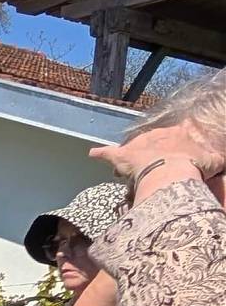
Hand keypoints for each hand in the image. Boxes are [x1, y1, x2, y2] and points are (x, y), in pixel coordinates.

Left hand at [90, 123, 220, 182]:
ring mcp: (140, 142)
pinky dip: (101, 153)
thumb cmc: (195, 167)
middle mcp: (159, 133)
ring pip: (134, 147)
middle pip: (155, 141)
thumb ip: (216, 160)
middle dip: (155, 151)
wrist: (172, 173)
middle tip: (155, 165)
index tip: (179, 150)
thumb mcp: (214, 163)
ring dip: (132, 156)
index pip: (181, 132)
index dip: (179, 142)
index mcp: (181, 133)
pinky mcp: (123, 155)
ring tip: (129, 166)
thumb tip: (220, 162)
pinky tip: (93, 153)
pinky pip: (108, 153)